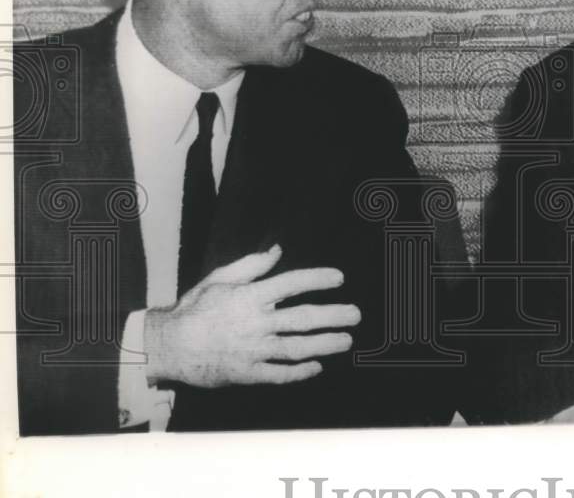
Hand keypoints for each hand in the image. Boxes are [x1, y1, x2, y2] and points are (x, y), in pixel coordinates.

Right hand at [144, 244, 359, 387]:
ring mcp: (252, 350)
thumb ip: (251, 265)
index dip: (318, 279)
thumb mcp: (219, 279)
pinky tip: (317, 367)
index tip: (339, 278)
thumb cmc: (194, 310)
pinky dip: (300, 372)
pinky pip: (279, 374)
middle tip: (355, 315)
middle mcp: (255, 323)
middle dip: (333, 316)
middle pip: (303, 318)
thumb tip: (277, 250)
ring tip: (346, 341)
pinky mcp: (246, 373)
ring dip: (325, 344)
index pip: (292, 283)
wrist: (167, 347)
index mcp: (250, 297)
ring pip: (297, 348)